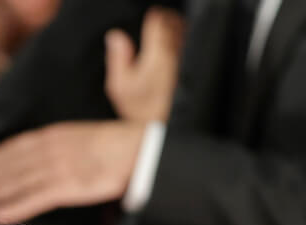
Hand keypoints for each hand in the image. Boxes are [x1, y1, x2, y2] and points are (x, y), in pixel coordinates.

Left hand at [0, 120, 145, 223]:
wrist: (140, 151)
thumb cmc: (114, 147)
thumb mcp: (80, 138)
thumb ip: (57, 146)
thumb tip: (39, 158)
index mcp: (53, 134)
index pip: (14, 147)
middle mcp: (51, 149)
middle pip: (9, 164)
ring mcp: (59, 167)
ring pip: (17, 181)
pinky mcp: (70, 186)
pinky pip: (36, 198)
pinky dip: (16, 207)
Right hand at [104, 7, 184, 122]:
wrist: (161, 127)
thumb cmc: (141, 110)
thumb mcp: (119, 86)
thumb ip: (118, 58)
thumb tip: (115, 37)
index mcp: (156, 54)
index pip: (158, 22)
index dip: (154, 16)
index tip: (151, 15)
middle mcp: (174, 54)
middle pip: (174, 23)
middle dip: (166, 18)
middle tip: (159, 19)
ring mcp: (185, 62)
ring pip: (184, 33)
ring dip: (176, 27)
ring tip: (168, 28)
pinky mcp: (190, 70)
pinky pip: (188, 47)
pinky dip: (182, 41)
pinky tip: (176, 46)